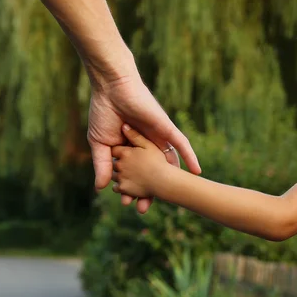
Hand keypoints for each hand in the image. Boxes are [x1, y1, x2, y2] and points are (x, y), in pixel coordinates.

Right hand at [88, 74, 200, 212]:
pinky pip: (181, 143)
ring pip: (166, 163)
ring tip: (169, 197)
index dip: (131, 189)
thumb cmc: (103, 112)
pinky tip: (197, 171)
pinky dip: (189, 157)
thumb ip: (103, 165)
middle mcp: (146, 146)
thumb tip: (100, 189)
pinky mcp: (165, 128)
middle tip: (143, 208)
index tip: (128, 203)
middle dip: (148, 191)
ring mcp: (157, 137)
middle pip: (151, 173)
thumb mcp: (100, 144)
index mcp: (130, 149)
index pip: (134, 174)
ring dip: (169, 180)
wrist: (111, 88)